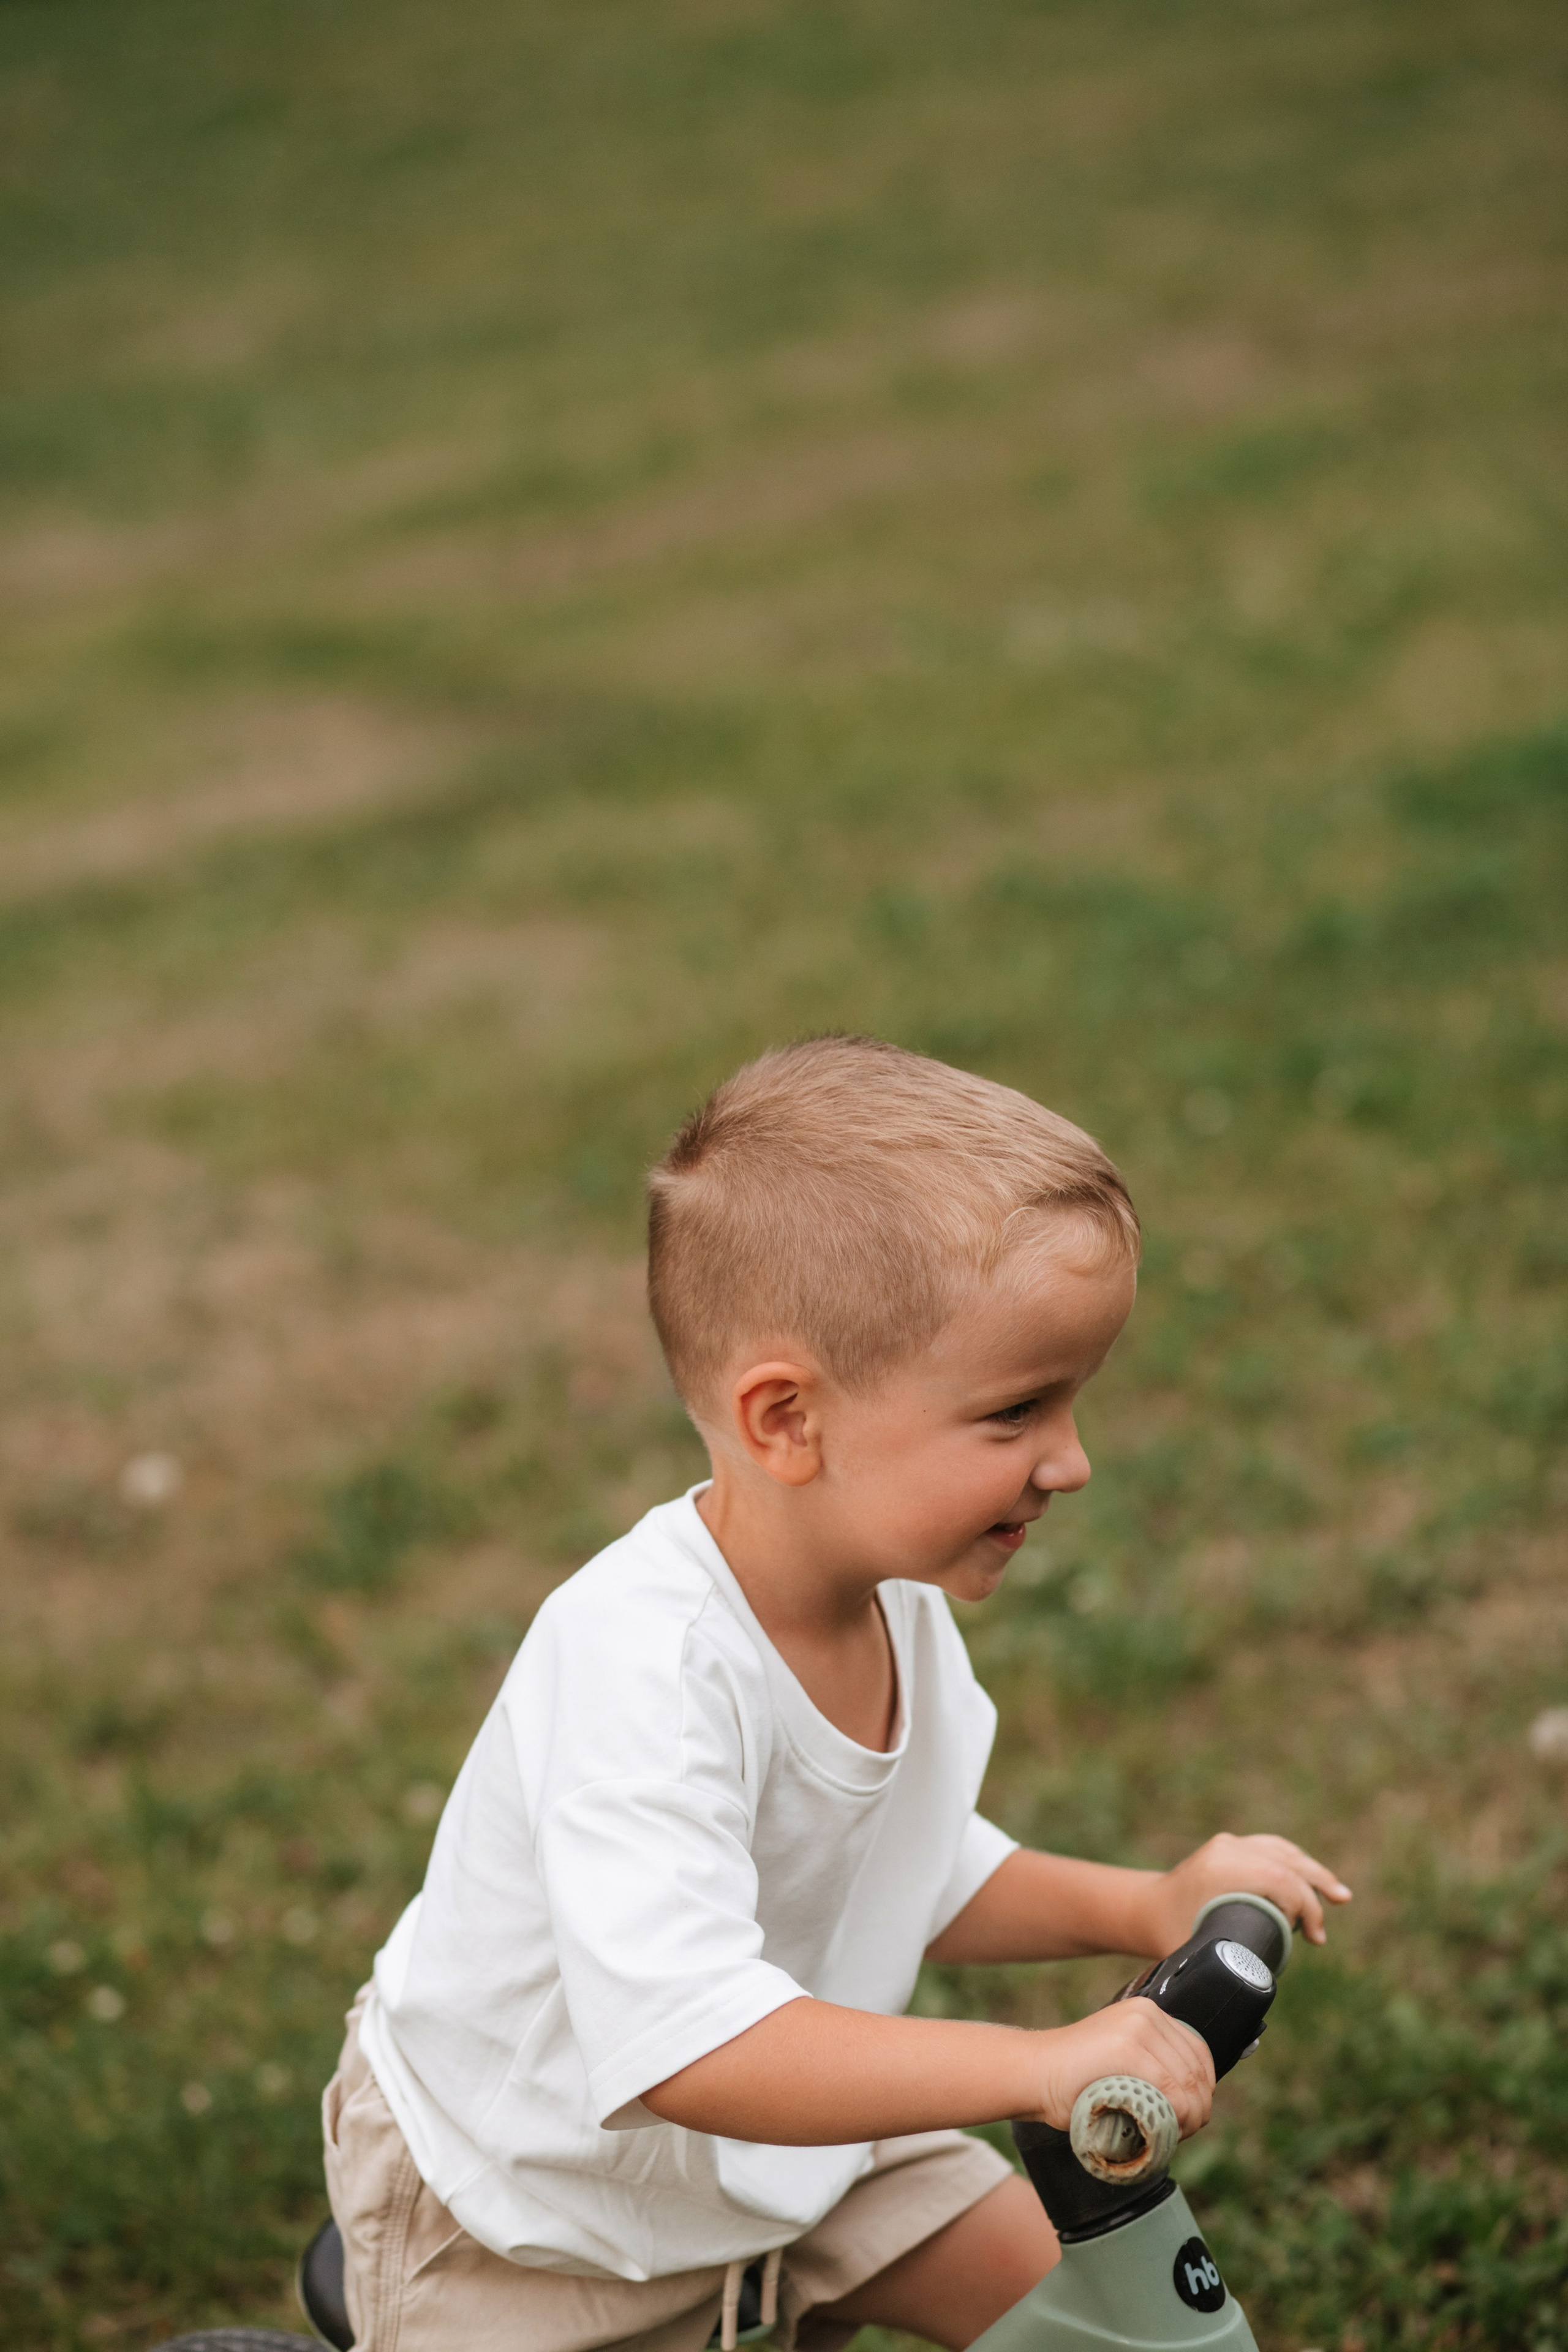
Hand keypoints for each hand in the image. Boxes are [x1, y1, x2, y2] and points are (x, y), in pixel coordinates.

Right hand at [1027, 1998, 1214, 2137]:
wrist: (1035, 2073)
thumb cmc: (1075, 2078)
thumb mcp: (1120, 2056)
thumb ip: (1151, 2063)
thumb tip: (1190, 2096)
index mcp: (1149, 2012)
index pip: (1198, 2053)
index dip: (1202, 2090)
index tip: (1191, 2115)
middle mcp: (1148, 2013)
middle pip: (1197, 2070)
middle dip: (1198, 2108)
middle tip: (1182, 2132)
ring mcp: (1138, 2028)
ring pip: (1188, 2083)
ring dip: (1190, 2117)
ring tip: (1173, 2134)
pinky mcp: (1128, 2048)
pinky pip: (1171, 2091)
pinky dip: (1177, 2117)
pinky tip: (1166, 2131)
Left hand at [1143, 1831, 1351, 1953]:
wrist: (1147, 1909)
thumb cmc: (1170, 1935)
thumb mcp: (1200, 1950)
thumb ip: (1233, 1960)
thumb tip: (1272, 1980)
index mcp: (1221, 1869)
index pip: (1279, 1879)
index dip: (1305, 1907)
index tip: (1313, 1938)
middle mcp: (1227, 1848)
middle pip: (1287, 1862)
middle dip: (1315, 1890)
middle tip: (1330, 1921)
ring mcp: (1230, 1843)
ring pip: (1284, 1851)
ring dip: (1312, 1872)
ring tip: (1338, 1895)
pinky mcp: (1232, 1845)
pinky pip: (1274, 1849)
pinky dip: (1296, 1863)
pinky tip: (1313, 1878)